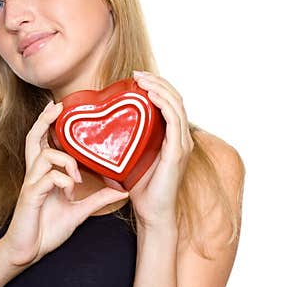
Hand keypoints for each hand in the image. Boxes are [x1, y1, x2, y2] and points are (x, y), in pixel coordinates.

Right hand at [0, 100, 130, 267]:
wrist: (27, 252)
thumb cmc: (47, 229)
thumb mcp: (79, 211)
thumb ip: (98, 199)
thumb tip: (122, 191)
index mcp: (44, 175)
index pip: (42, 142)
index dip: (47, 123)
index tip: (59, 107)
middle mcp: (35, 175)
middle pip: (33, 139)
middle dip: (43, 120)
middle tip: (57, 107)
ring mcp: (31, 185)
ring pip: (45, 156)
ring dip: (66, 163)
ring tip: (77, 180)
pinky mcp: (29, 197)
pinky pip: (47, 178)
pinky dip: (63, 181)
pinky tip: (70, 193)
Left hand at [102, 70, 193, 230]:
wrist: (152, 213)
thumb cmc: (141, 189)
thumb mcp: (132, 158)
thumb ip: (127, 141)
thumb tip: (104, 127)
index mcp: (173, 138)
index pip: (171, 103)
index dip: (157, 86)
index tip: (137, 78)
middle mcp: (182, 138)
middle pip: (176, 99)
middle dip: (158, 82)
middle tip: (137, 74)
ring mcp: (182, 145)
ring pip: (176, 106)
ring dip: (160, 88)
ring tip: (142, 80)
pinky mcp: (177, 152)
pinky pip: (175, 122)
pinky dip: (164, 105)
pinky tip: (151, 96)